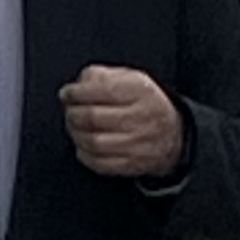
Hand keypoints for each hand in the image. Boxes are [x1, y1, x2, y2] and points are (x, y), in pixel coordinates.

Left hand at [62, 65, 185, 179]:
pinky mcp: (133, 164)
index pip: (103, 90)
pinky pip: (99, 163)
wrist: (173, 134)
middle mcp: (142, 117)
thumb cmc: (144, 103)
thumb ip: (102, 75)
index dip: (76, 92)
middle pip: (94, 117)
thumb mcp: (129, 78)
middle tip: (69, 110)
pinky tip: (82, 144)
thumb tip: (79, 84)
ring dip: (75, 134)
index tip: (66, 94)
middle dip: (72, 113)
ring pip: (94, 142)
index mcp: (140, 91)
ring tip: (74, 127)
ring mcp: (138, 144)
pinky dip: (84, 154)